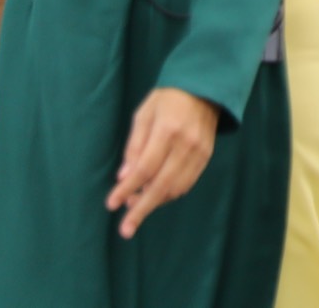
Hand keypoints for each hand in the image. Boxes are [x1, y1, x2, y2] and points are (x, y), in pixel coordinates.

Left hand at [108, 87, 218, 237]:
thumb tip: (124, 177)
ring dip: (154, 202)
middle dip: (141, 209)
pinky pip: (187, 184)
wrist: (205, 89)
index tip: (111, 204)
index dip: (127, 188)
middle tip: (125, 229)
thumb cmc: (168, 99)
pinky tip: (155, 195)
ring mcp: (199, 152)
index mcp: (167, 129)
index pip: (144, 168)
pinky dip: (169, 194)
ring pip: (175, 188)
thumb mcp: (143, 115)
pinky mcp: (206, 157)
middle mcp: (186, 144)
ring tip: (136, 207)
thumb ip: (134, 146)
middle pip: (161, 185)